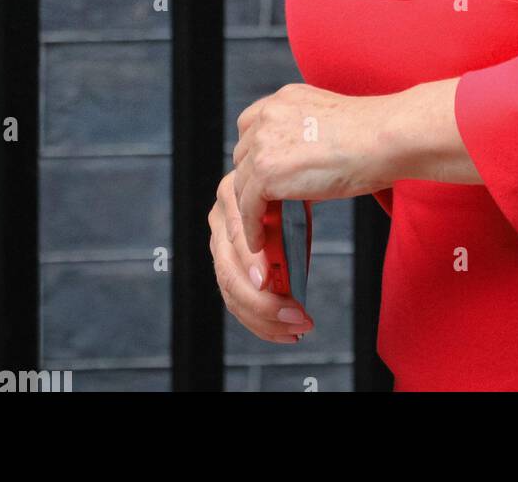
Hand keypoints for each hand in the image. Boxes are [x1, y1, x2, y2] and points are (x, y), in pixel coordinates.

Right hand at [207, 172, 313, 342]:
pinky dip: (261, 322)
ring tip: (298, 328)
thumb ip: (285, 213)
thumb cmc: (290, 190)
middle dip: (263, 302)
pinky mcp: (225, 267)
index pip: (237, 235)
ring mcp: (219, 246)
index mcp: (233, 196)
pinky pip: (236, 302)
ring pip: (231, 294)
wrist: (281, 185)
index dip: (251, 261)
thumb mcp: (291, 195)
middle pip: (229, 273)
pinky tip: (285, 332)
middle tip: (296, 316)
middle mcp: (219, 221)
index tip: (267, 281)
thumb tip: (287, 254)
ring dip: (265, 319)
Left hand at [231, 82, 393, 253]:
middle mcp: (270, 114)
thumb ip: (305, 135)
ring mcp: (265, 141)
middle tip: (265, 204)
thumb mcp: (328, 122)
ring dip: (250, 205)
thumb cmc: (374, 134)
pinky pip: (248, 206)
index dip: (255, 152)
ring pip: (242, 182)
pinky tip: (260, 240)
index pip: (252, 125)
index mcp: (286, 98)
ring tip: (261, 226)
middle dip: (252, 180)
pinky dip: (252, 226)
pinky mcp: (267, 171)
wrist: (385, 137)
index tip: (262, 172)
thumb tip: (298, 167)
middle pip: (243, 154)